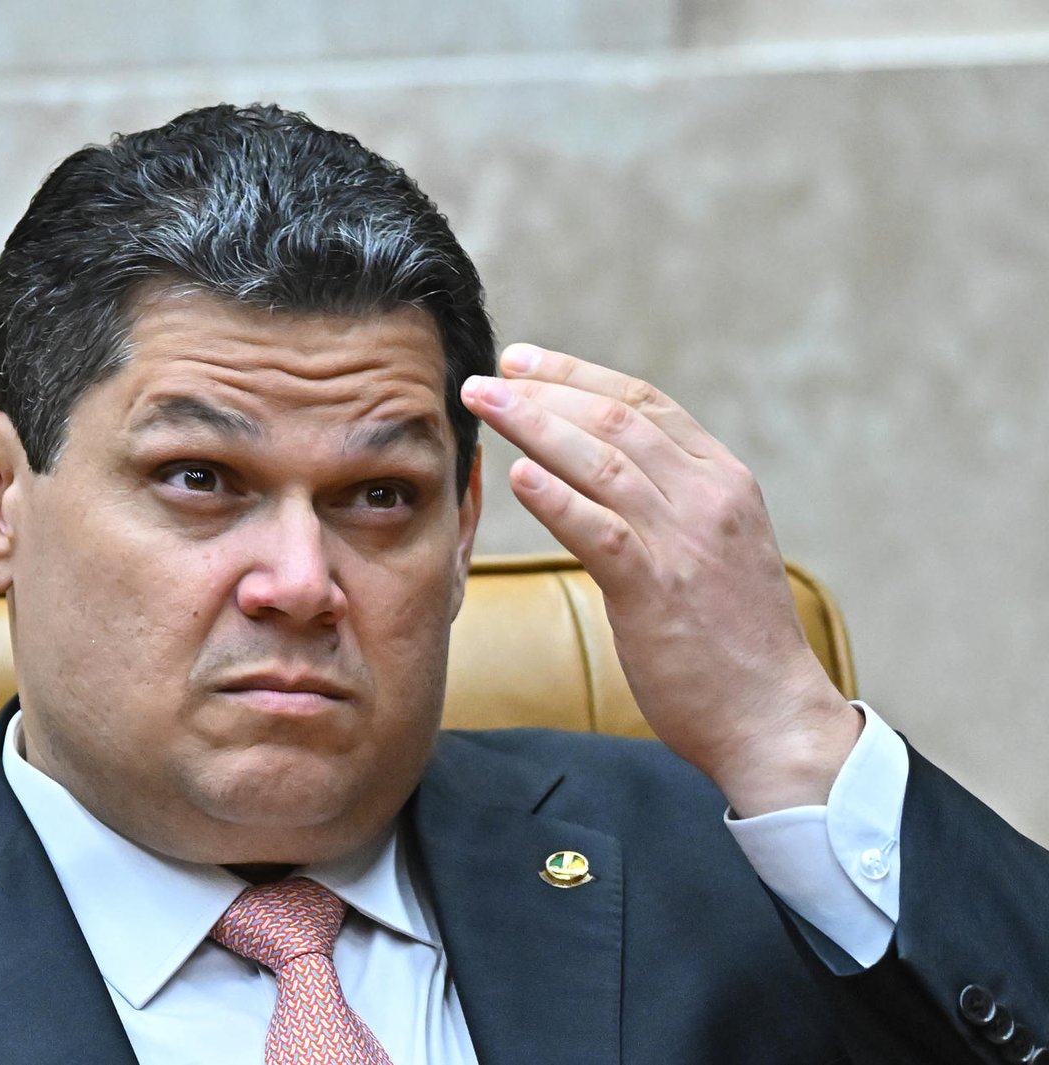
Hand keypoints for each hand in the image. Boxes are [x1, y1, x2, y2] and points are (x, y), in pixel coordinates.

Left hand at [460, 343, 861, 816]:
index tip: (525, 362)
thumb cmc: (733, 640)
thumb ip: (669, 503)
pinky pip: (599, 529)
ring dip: (534, 425)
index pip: (645, 403)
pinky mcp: (657, 588)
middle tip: (486, 376)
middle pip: (617, 419)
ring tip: (484, 405)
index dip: (578, 376)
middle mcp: (709, 497)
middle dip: (544, 390)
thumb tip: (602, 470)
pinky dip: (555, 497)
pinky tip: (516, 475)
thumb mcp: (715, 548)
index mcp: (724, 480)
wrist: (773, 715)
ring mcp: (685, 540)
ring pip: (601, 460)